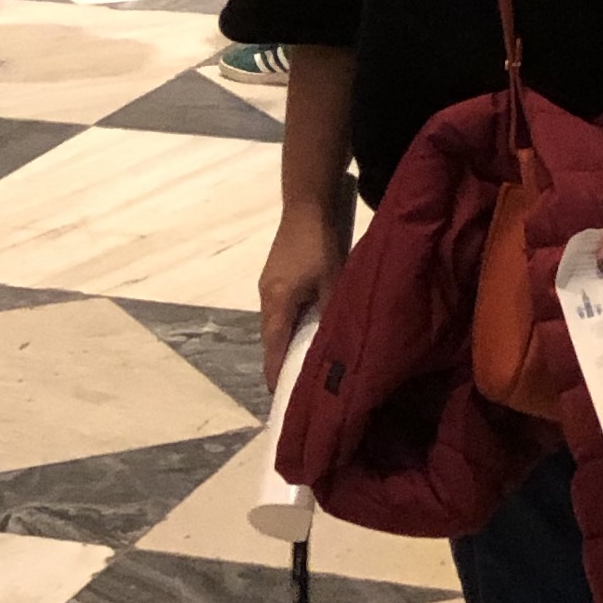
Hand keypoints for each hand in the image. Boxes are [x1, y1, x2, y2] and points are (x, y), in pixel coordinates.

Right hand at [259, 192, 348, 389]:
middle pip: (271, 340)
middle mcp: (267, 298)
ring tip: (304, 363)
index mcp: (277, 303)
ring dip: (287, 343)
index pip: (273, 350)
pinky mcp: (277, 276)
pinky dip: (291, 326)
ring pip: (276, 325)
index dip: (277, 375)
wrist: (306, 203)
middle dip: (282, 363)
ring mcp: (269, 285)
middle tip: (298, 386)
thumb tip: (336, 345)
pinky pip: (281, 310)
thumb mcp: (333, 281)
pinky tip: (307, 330)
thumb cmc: (320, 243)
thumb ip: (332, 313)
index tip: (283, 399)